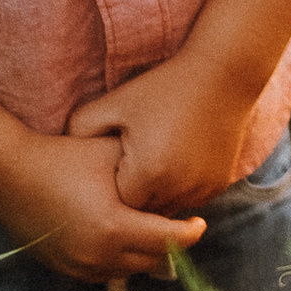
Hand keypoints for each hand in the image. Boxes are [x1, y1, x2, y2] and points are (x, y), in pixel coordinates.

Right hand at [0, 131, 208, 281]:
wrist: (9, 177)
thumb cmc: (62, 159)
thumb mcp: (109, 154)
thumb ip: (145, 168)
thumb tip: (176, 180)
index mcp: (114, 227)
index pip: (168, 240)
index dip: (189, 232)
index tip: (199, 222)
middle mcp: (99, 255)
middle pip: (152, 261)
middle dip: (169, 245)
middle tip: (177, 225)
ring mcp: (80, 267)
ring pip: (130, 270)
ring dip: (144, 254)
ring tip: (150, 230)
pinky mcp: (66, 270)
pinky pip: (105, 273)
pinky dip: (119, 260)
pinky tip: (121, 238)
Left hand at [65, 57, 264, 215]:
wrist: (223, 75)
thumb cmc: (162, 88)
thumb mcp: (115, 104)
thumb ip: (81, 129)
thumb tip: (67, 152)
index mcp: (148, 173)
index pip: (119, 206)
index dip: (112, 189)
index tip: (109, 170)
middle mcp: (178, 189)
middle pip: (144, 214)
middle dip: (133, 197)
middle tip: (125, 171)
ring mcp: (202, 190)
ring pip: (168, 210)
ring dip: (157, 197)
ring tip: (150, 167)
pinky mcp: (219, 185)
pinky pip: (190, 201)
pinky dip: (180, 190)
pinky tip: (174, 163)